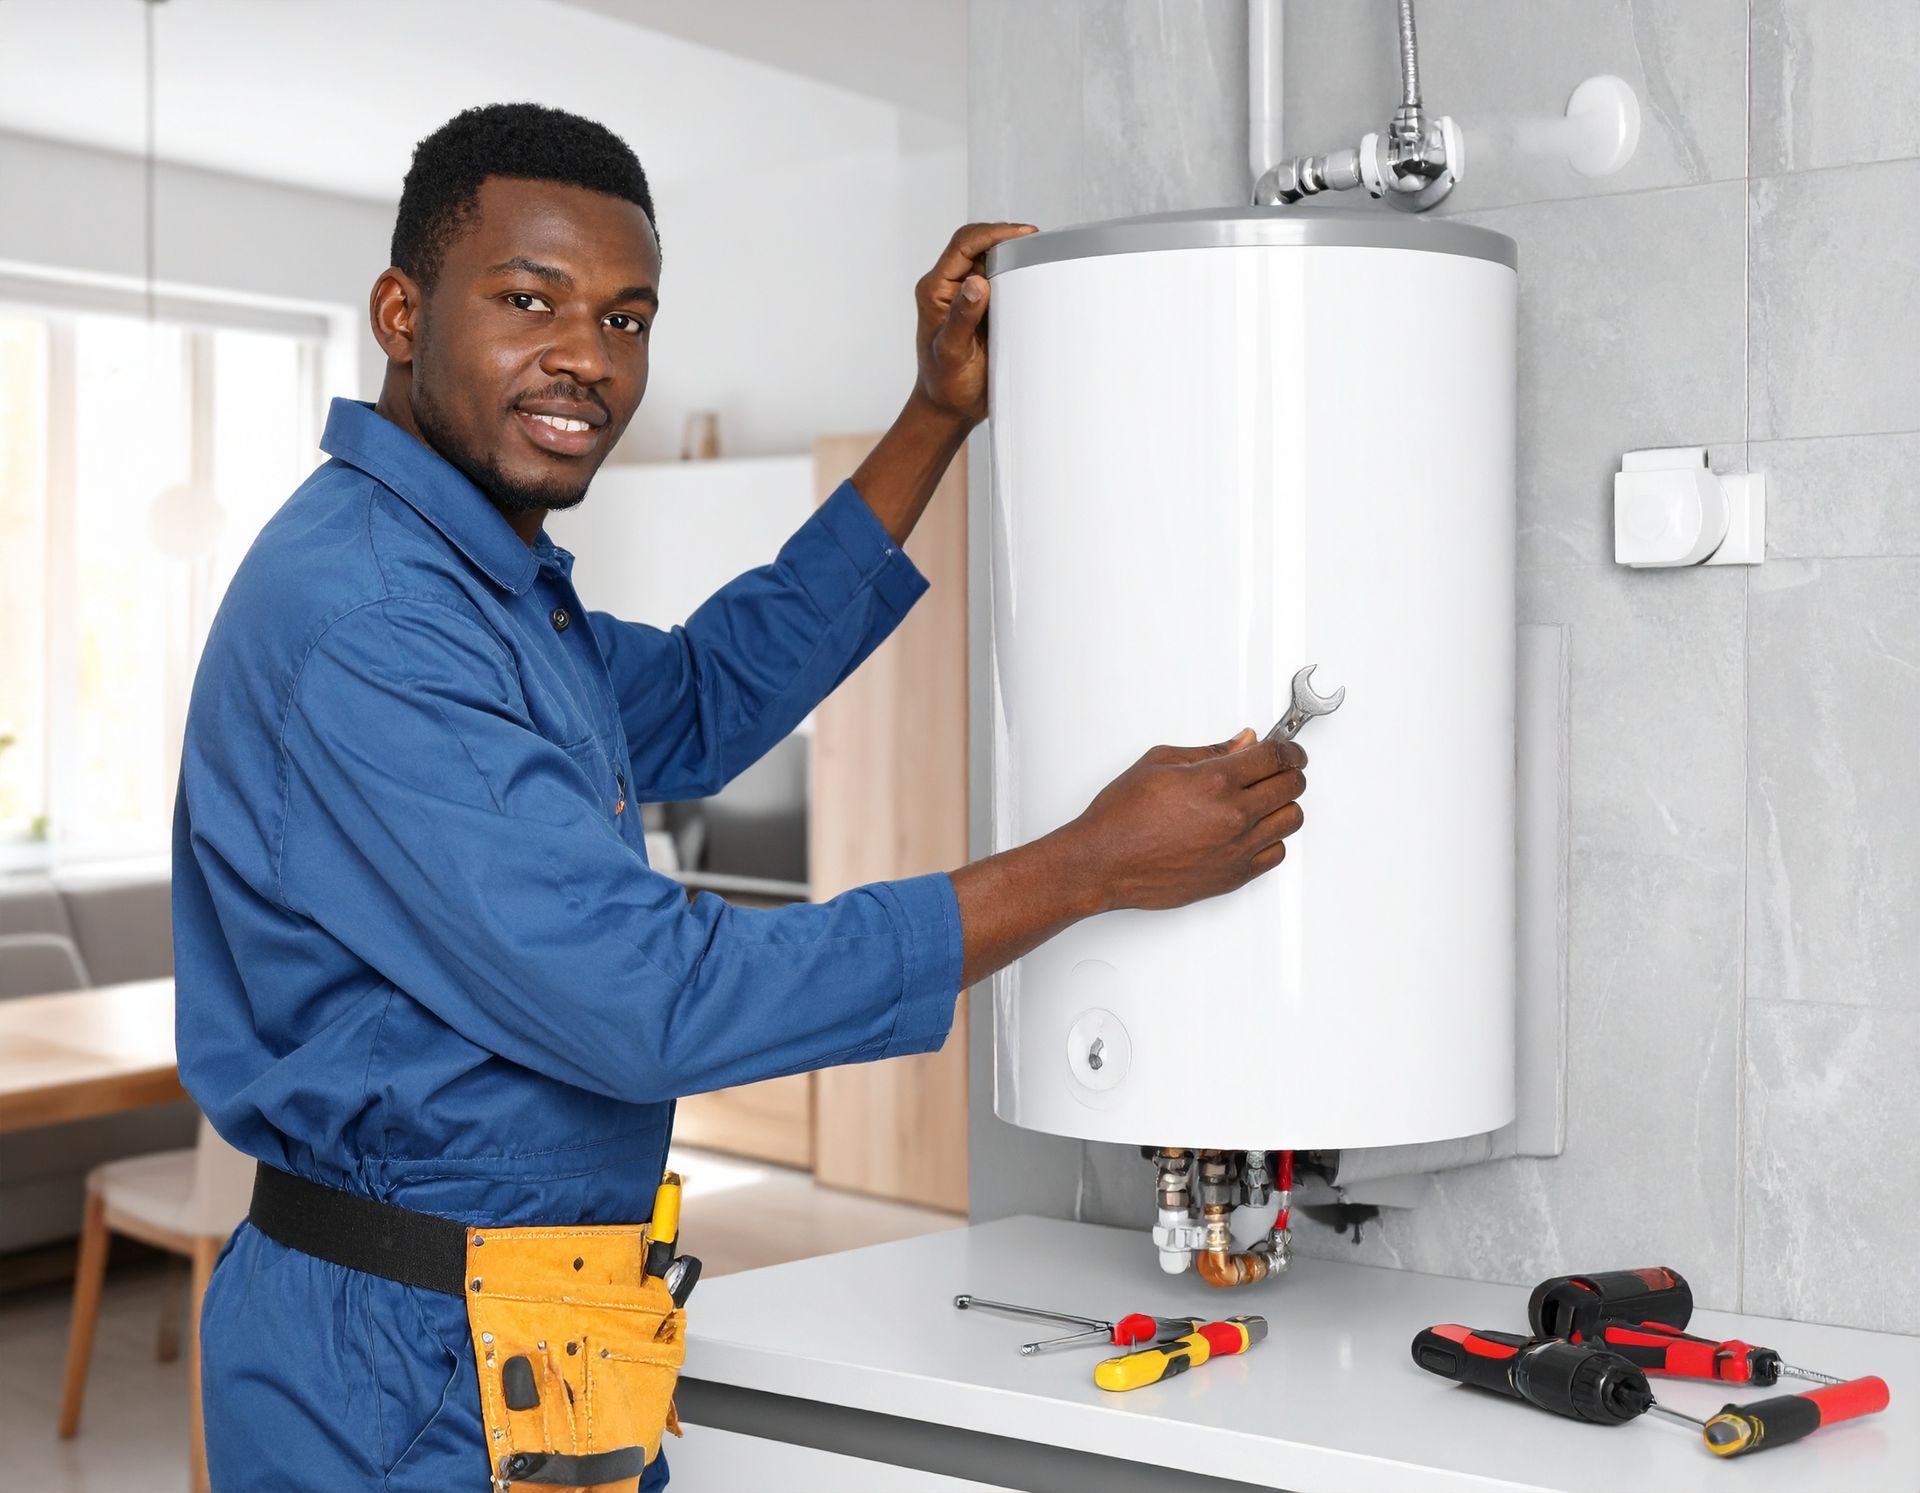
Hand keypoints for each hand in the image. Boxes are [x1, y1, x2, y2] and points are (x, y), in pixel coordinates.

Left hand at [913, 221, 1036, 424]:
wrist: (948, 408)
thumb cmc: (945, 385)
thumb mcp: (953, 353)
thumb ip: (962, 318)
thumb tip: (977, 282)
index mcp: (935, 289)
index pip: (963, 244)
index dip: (993, 233)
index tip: (1024, 234)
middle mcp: (948, 287)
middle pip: (977, 244)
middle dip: (1006, 238)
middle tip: (1038, 242)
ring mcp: (965, 296)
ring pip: (988, 260)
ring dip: (1012, 255)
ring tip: (1039, 255)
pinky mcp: (980, 308)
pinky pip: (998, 281)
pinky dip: (1015, 275)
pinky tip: (1033, 277)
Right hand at [1064, 731, 1308, 912]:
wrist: (1104, 862)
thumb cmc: (1122, 816)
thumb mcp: (1160, 762)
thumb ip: (1210, 751)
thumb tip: (1243, 742)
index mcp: (1215, 781)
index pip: (1276, 757)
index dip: (1290, 749)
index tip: (1291, 750)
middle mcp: (1232, 815)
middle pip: (1291, 786)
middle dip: (1290, 772)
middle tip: (1281, 770)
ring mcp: (1236, 848)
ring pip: (1290, 820)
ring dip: (1284, 805)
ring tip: (1266, 800)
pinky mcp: (1233, 875)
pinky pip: (1276, 853)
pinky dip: (1272, 839)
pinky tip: (1255, 831)